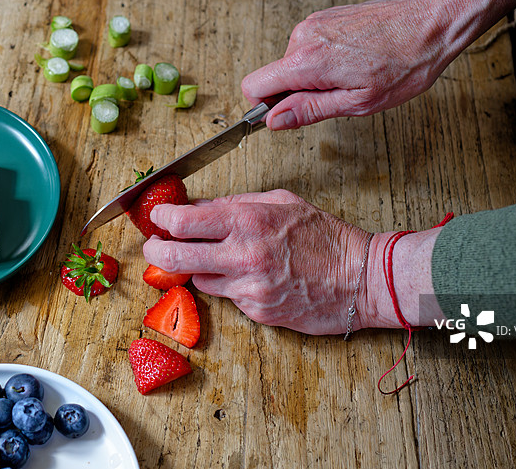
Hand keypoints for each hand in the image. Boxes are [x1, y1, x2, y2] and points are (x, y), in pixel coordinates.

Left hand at [141, 190, 373, 334]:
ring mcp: (248, 288)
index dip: (161, 218)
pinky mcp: (256, 312)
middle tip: (153, 245)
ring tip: (214, 258)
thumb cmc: (326, 238)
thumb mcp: (282, 202)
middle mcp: (243, 255)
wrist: (361, 279)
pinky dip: (228, 285)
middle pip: (173, 257)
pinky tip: (248, 276)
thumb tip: (199, 206)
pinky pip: (226, 297)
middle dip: (154, 250)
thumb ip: (236, 204)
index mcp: (248, 221)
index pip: (183, 221)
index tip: (158, 217)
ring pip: (197, 280)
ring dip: (197, 269)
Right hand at [241, 0, 455, 130]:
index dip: (264, 107)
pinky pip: (310, 49)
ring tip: (353, 76)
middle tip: (339, 96)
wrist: (430, 22)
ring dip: (316, 77)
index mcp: (308, 60)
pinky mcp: (326, 18)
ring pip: (294, 64)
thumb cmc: (405, 62)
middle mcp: (305, 36)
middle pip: (275, 77)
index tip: (288, 115)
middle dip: (299, 93)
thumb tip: (275, 120)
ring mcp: (315, 23)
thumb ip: (310, 110)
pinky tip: (355, 62)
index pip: (254, 85)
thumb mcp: (357, 102)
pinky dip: (325, 61)